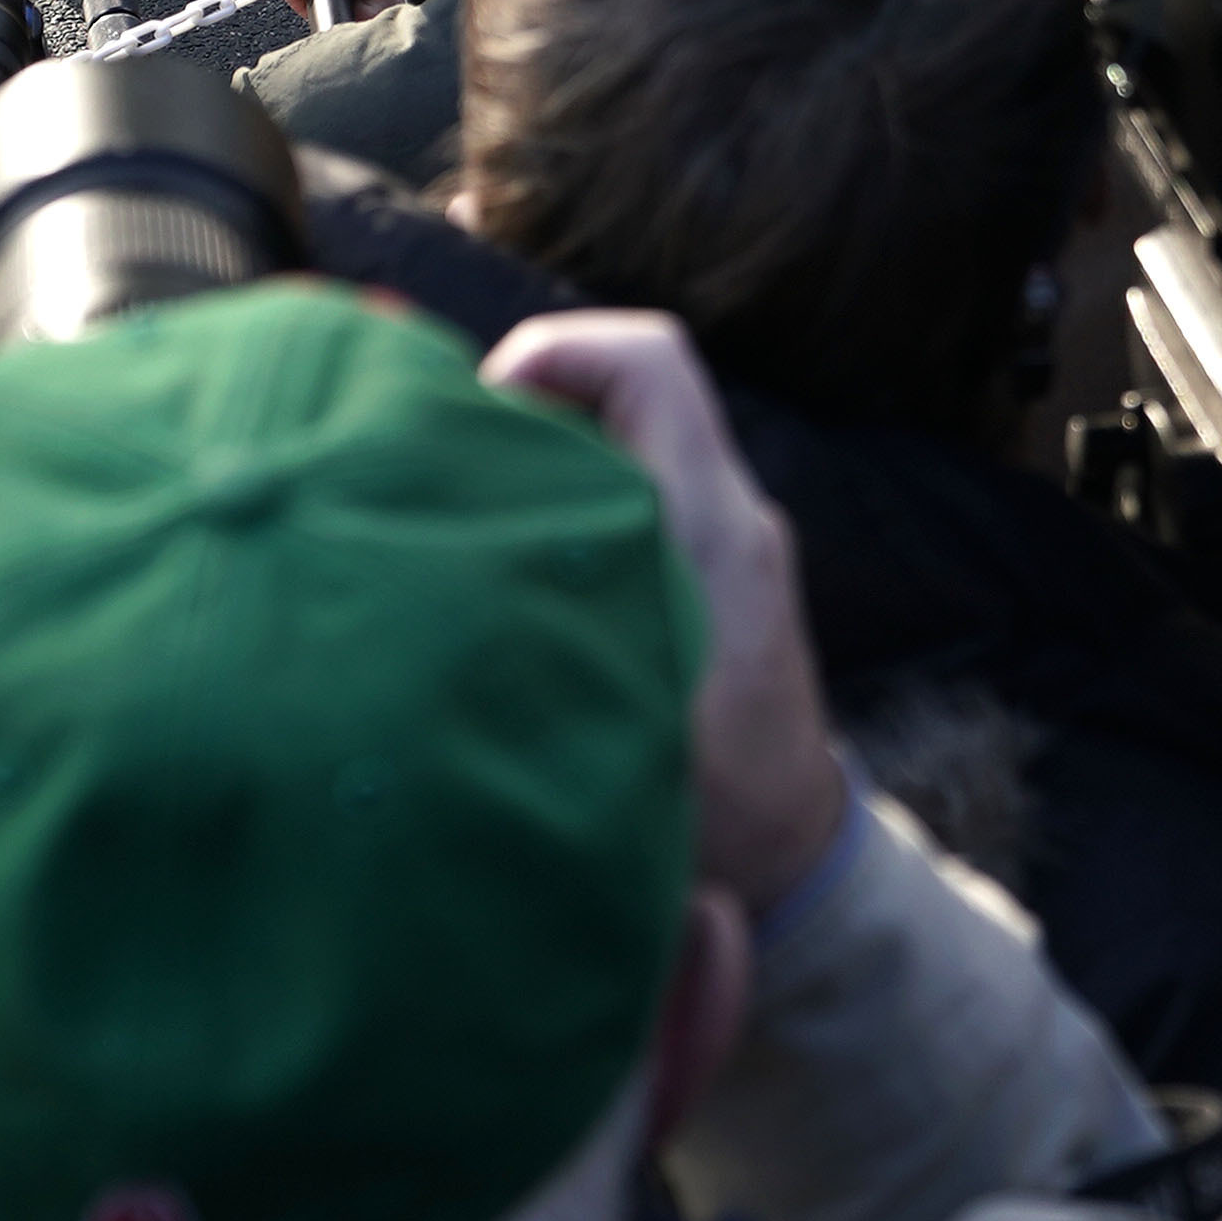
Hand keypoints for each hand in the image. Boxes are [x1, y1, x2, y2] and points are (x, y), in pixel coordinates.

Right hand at [480, 308, 851, 905]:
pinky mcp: (704, 578)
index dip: (556, 354)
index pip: (651, 364)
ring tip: (449, 533)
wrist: (800, 866)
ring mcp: (719, 543)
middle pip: (620, 392)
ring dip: (534, 469)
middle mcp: (723, 515)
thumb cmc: (723, 818)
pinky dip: (557, 514)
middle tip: (433, 481)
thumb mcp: (623, 748)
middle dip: (521, 415)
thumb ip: (542, 676)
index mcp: (713, 530)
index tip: (474, 417)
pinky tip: (493, 584)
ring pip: (615, 447)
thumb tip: (421, 634)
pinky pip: (623, 500)